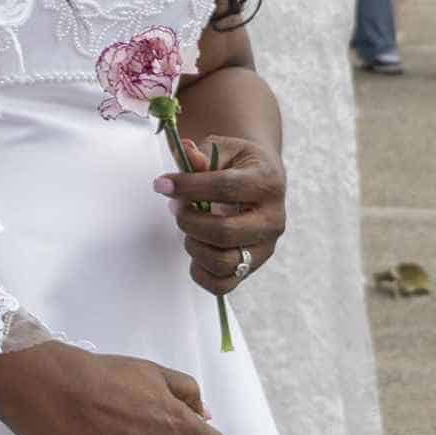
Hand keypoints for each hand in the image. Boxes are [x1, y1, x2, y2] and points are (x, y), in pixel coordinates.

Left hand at [161, 135, 285, 294]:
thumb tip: (186, 153)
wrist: (262, 182)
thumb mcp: (223, 149)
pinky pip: (221, 285)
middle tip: (175, 207)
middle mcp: (273, 220)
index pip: (226, 188)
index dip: (189, 187)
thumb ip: (202, 153)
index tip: (162, 184)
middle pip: (224, 232)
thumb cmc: (238, 164)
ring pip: (223, 262)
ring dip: (193, 245)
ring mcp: (265, 248)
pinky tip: (195, 246)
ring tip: (188, 227)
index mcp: (268, 183)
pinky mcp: (252, 269)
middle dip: (189, 220)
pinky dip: (199, 270)